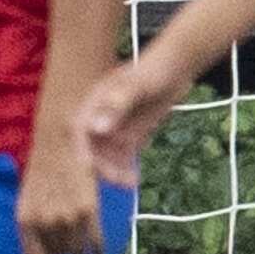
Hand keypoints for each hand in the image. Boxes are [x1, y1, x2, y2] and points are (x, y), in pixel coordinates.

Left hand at [16, 126, 105, 253]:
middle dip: (63, 252)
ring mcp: (67, 217)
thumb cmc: (41, 171)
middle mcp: (45, 222)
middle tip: (68, 246)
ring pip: (77, 251)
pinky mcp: (88, 210)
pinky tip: (97, 252)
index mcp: (25, 220)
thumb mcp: (26, 200)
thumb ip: (33, 228)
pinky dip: (97, 250)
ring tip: (82, 251)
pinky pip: (95, 242)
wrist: (58, 143)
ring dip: (80, 253)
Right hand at [72, 55, 190, 188]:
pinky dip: (125, 170)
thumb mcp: (137, 86)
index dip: (80, 149)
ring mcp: (114, 128)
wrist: (175, 70)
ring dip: (113, 171)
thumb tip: (97, 129)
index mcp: (94, 102)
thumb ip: (117, 105)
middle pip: (92, 146)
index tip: (87, 167)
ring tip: (130, 183)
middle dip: (101, 165)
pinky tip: (134, 180)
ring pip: (107, 156)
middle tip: (118, 179)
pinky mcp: (128, 136)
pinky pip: (122, 157)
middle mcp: (100, 117)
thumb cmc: (153, 71)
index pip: (80, 128)